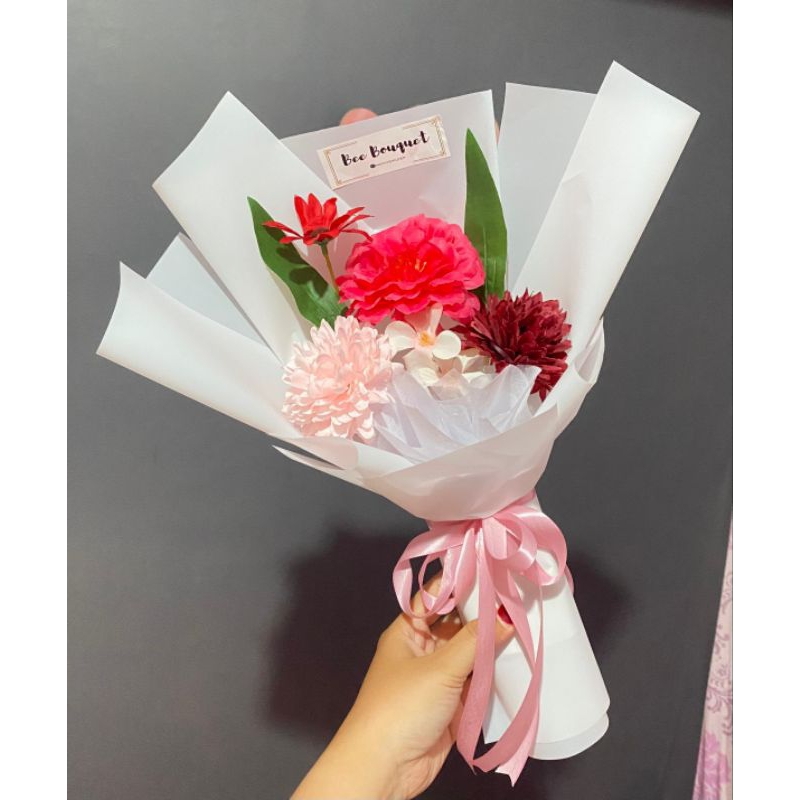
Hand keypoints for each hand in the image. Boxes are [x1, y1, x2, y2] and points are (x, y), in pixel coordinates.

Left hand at [291, 573, 514, 799]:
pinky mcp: (451, 704)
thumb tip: (505, 614)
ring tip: (526, 623)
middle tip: (519, 596)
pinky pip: (475, 682)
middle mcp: (422, 649)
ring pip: (468, 654)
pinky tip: (517, 662)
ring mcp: (437, 678)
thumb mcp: (440, 667)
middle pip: (456, 624)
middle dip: (482, 614)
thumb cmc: (401, 706)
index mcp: (407, 630)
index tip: (493, 569)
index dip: (460, 582)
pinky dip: (492, 675)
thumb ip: (475, 641)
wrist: (385, 767)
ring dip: (490, 646)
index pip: (436, 596)